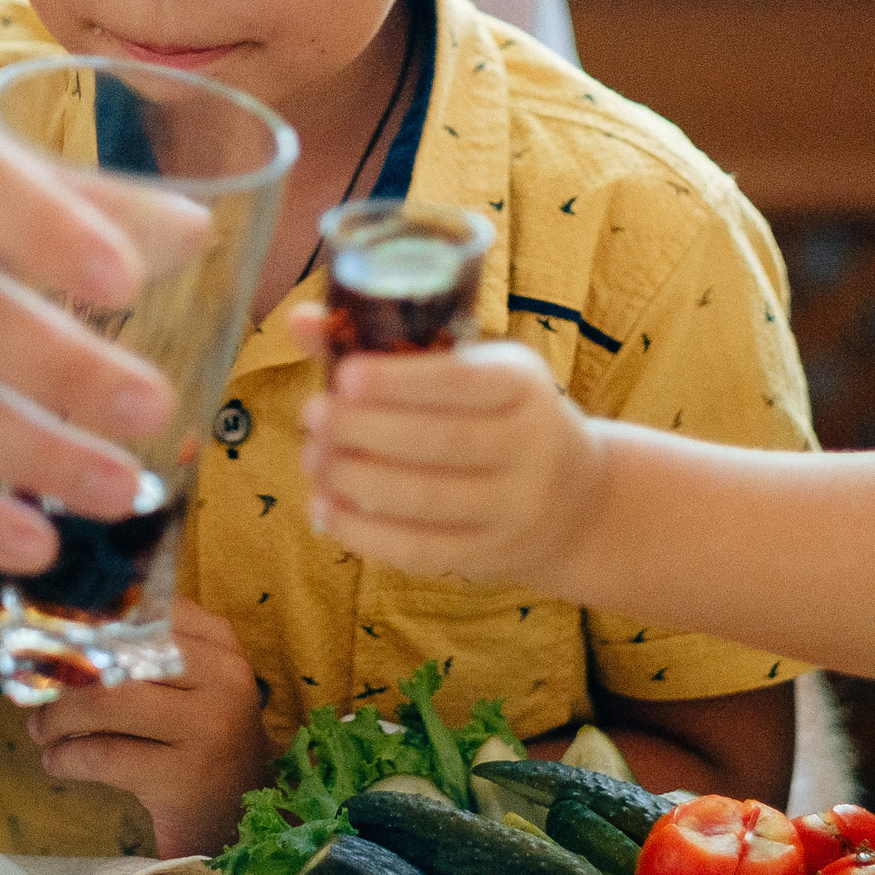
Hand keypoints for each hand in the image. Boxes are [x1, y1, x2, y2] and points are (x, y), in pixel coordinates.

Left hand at [22, 597, 274, 857]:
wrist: (239, 809)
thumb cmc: (199, 734)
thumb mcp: (191, 681)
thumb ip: (145, 649)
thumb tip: (62, 632)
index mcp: (219, 644)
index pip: (143, 613)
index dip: (89, 625)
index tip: (53, 641)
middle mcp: (221, 677)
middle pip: (119, 655)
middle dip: (63, 673)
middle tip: (34, 692)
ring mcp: (206, 728)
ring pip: (107, 702)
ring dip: (58, 716)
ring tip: (41, 728)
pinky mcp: (183, 776)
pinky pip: (103, 756)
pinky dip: (66, 757)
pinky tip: (56, 761)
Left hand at [293, 318, 604, 587]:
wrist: (575, 499)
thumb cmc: (497, 415)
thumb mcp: (468, 368)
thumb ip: (385, 346)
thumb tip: (298, 320)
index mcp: (521, 385)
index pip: (462, 382)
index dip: (401, 382)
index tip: (345, 376)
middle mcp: (528, 445)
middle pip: (440, 441)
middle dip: (365, 429)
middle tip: (313, 416)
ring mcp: (513, 506)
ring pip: (427, 497)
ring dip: (356, 479)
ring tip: (313, 460)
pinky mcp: (490, 553)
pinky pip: (421, 549)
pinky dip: (365, 532)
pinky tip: (326, 509)